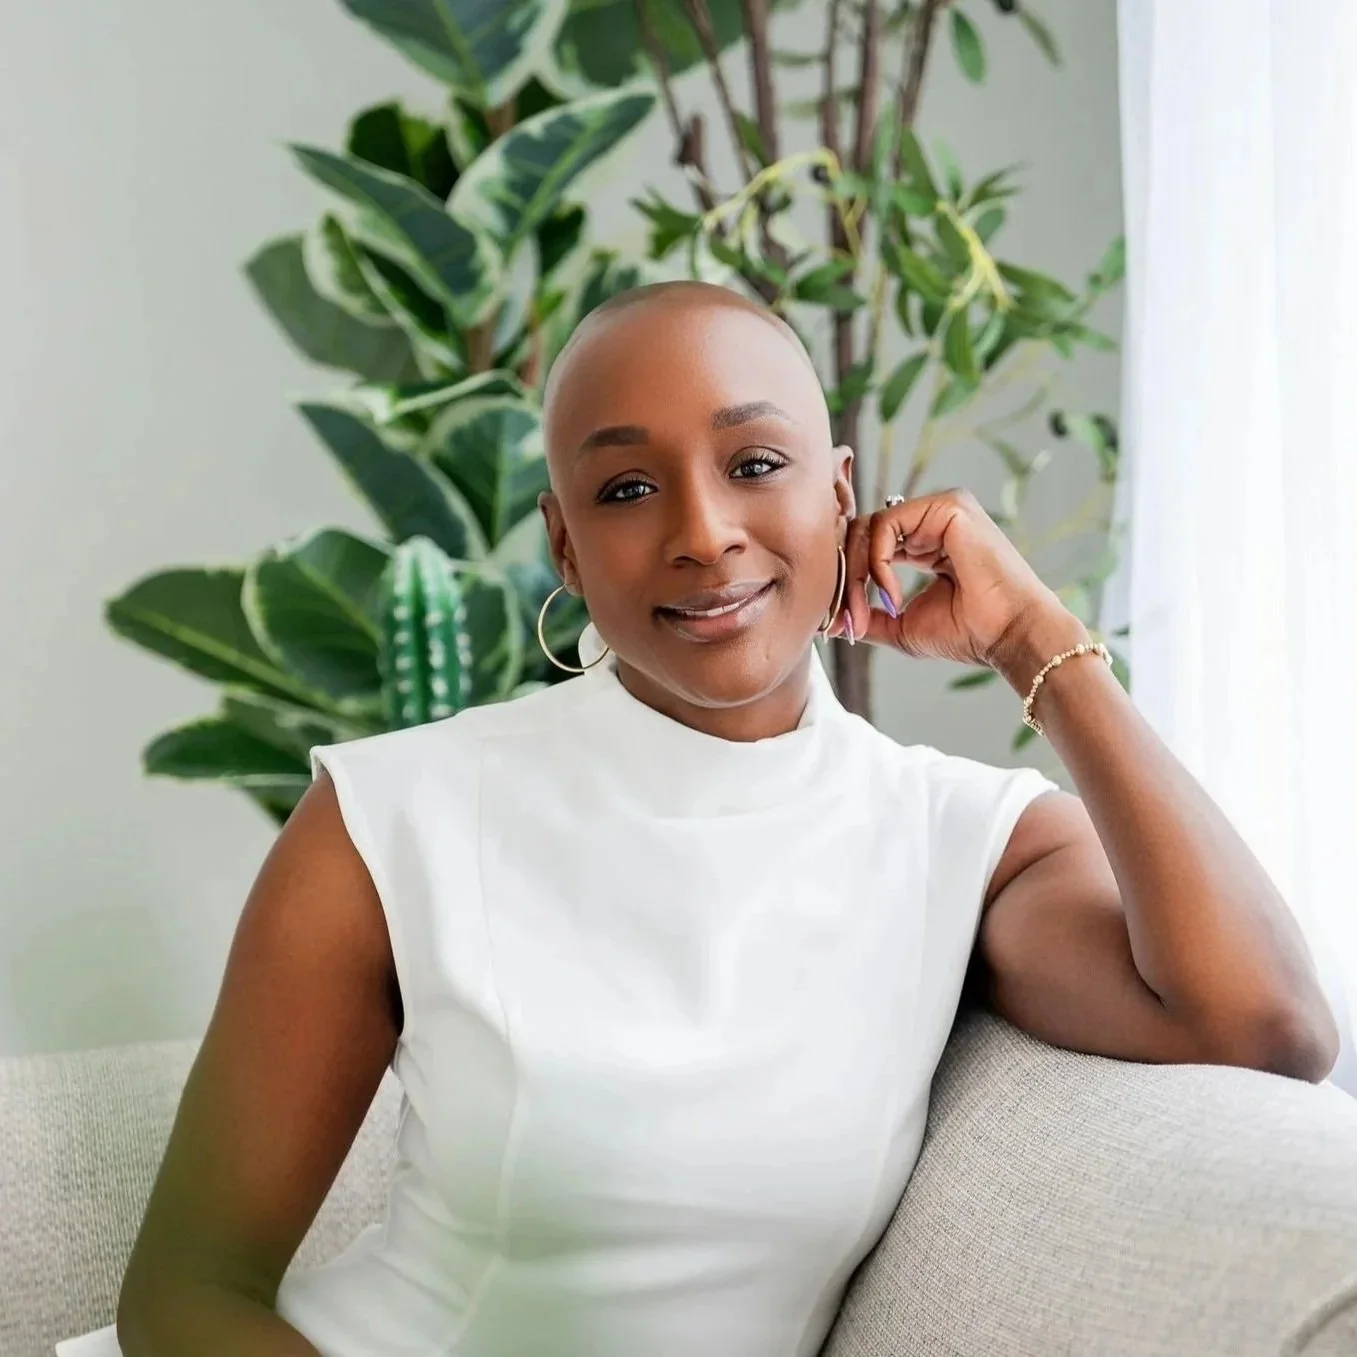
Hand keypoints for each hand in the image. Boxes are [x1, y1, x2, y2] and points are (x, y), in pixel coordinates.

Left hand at [828, 488, 1084, 677]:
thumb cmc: (967, 633)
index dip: (850, 581)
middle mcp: (933, 519)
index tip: (846, 623)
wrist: (1009, 636)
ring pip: (868, 527)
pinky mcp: (947, 506)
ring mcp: (941, 508)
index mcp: (926, 541)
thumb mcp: (901, 626)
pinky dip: (878, 563)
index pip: (868, 545)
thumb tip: (827, 620)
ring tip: (868, 613)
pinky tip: (893, 596)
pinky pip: (886, 524)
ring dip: (858, 575)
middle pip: (862, 533)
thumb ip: (867, 615)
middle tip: (850, 620)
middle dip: (848, 580)